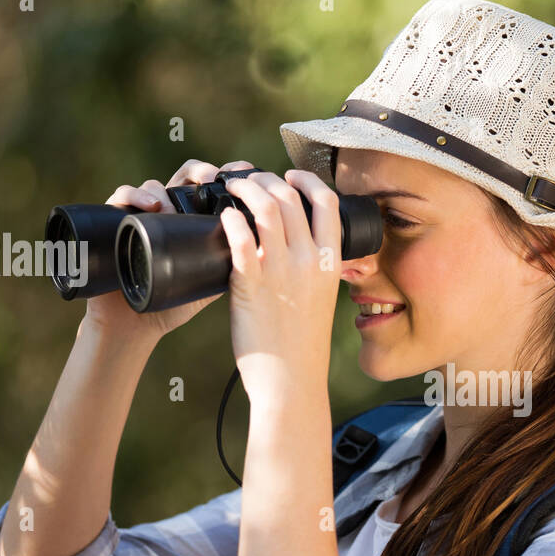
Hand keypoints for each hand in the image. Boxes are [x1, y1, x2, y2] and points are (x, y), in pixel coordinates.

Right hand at [82, 159, 256, 342]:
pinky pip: (122, 195)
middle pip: (184, 178)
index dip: (227, 176)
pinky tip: (151, 206)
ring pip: (154, 185)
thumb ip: (231, 267)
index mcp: (192, 223)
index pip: (209, 188)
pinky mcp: (115, 220)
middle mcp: (167, 214)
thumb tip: (262, 254)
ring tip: (172, 206)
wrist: (135, 325)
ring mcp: (141, 215)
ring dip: (166, 190)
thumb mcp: (208, 284)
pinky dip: (135, 194)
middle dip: (200, 172)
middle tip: (212, 179)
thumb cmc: (172, 305)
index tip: (246, 173)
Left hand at [219, 169, 342, 394]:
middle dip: (265, 178)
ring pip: (265, 208)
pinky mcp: (250, 285)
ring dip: (245, 189)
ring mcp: (280, 272)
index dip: (305, 180)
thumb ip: (313, 268)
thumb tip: (295, 244)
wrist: (291, 379)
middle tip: (248, 180)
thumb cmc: (302, 343)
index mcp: (331, 262)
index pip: (326, 201)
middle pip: (289, 196)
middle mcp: (309, 261)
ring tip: (232, 188)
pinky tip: (224, 217)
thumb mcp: (321, 297)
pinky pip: (240, 238)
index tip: (290, 176)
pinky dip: (230, 219)